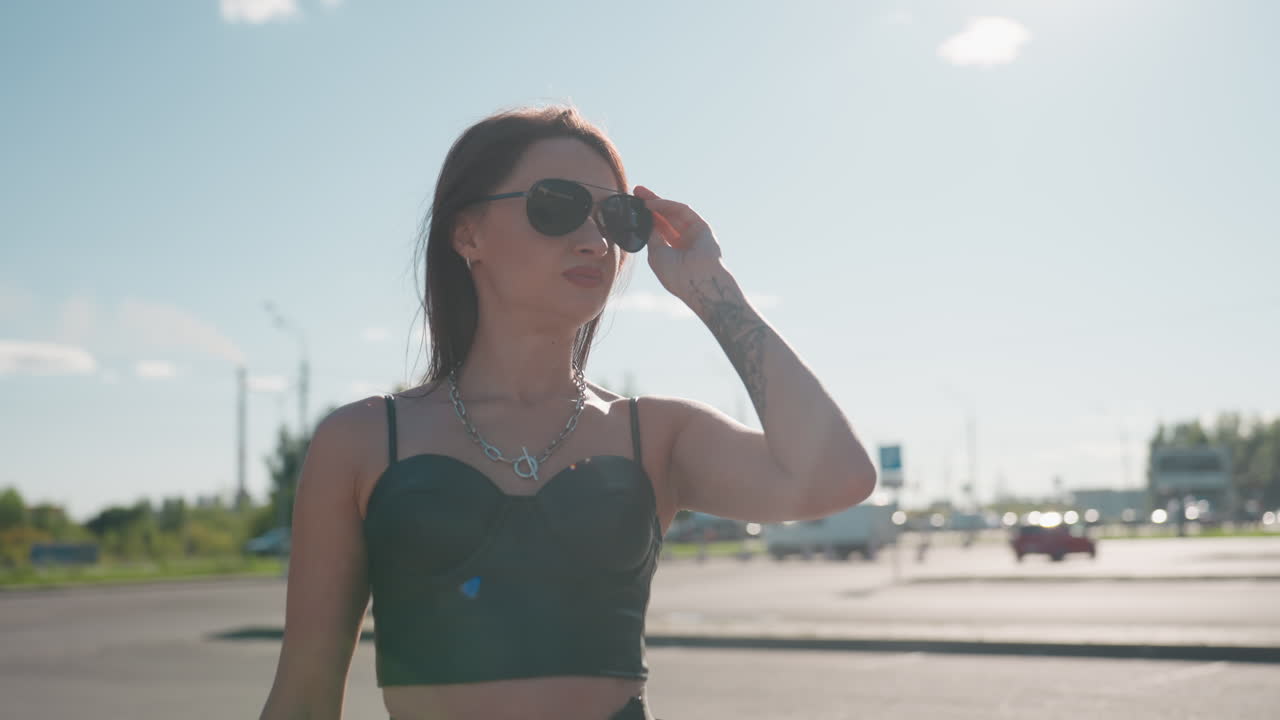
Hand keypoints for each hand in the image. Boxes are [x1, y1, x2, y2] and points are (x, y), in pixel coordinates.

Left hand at [632, 186, 726, 301]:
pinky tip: (652, 204)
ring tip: (640, 194)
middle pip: (666, 217)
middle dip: (651, 204)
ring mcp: (694, 233)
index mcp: (673, 252)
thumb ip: (652, 236)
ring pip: (673, 212)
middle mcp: (684, 241)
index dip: (646, 217)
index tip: (632, 207)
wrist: (697, 282)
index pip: (658, 229)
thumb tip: (645, 220)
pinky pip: (682, 210)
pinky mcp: (702, 226)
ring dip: (657, 201)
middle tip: (636, 191)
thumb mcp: (656, 254)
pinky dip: (667, 205)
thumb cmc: (676, 275)